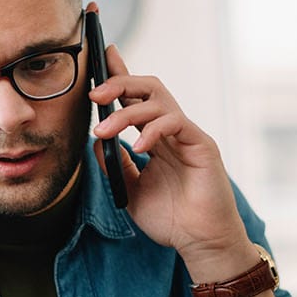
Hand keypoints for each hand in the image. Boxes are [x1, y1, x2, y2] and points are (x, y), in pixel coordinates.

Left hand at [85, 25, 251, 268]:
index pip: (136, 98)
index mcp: (155, 138)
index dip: (120, 73)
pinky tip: (139, 147)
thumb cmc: (170, 218)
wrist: (199, 242)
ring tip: (105, 131)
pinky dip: (153, 131)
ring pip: (159, 102)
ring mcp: (188, 136)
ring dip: (126, 112)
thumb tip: (95, 140)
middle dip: (119, 82)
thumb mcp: (129, 189)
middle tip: (93, 93)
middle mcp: (171, 131)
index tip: (103, 53)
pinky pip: (176, 123)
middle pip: (148, 89)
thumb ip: (114, 164)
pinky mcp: (202, 145)